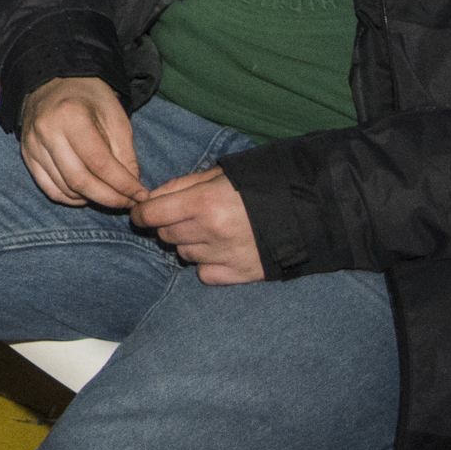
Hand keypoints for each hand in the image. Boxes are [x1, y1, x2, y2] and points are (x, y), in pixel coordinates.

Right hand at [19, 77, 143, 211]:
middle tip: (127, 202)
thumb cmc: (90, 98)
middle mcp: (47, 131)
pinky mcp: (27, 154)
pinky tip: (86, 193)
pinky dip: (70, 198)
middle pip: (79, 180)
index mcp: (71, 116)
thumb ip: (126, 155)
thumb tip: (131, 190)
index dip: (123, 185)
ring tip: (110, 195)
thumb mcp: (117, 118)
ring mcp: (33, 144)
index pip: (100, 163)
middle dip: (109, 198)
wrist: (54, 82)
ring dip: (91, 199)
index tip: (140, 195)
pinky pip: (48, 188)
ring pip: (64, 188)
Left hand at [135, 167, 262, 283]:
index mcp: (203, 203)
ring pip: (184, 254)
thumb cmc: (260, 185)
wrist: (309, 209)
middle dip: (168, 225)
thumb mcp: (219, 174)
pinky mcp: (242, 274)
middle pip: (166, 234)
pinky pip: (205, 274)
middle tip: (184, 217)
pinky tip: (219, 252)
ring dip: (188, 243)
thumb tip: (151, 199)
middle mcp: (210, 232)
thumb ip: (182, 185)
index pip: (151, 214)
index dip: (141, 213)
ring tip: (209, 232)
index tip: (141, 213)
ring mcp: (226, 256)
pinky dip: (206, 265)